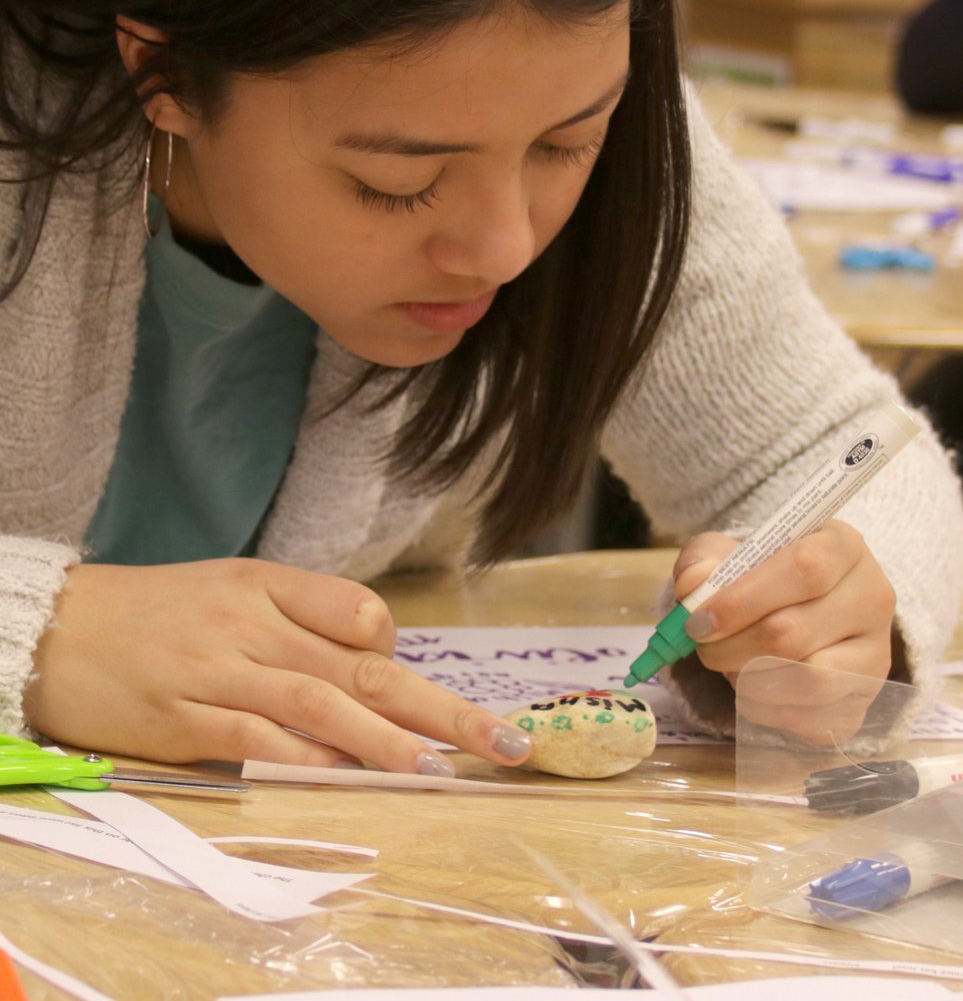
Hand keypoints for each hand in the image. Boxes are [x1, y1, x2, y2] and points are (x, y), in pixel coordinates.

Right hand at [24, 558, 531, 772]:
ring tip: (437, 770)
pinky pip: (259, 742)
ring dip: (383, 741)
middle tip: (505, 741)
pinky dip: (308, 759)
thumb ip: (303, 619)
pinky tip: (348, 776)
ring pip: (319, 703)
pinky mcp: (186, 722)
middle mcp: (255, 623)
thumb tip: (375, 662)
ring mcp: (221, 672)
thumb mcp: (236, 589)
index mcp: (269, 583)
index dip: (393, 647)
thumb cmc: (161, 611)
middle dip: (441, 707)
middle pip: (364, 664)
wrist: (60, 630)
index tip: (402, 677)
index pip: (359, 610)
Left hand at [672, 521, 895, 743]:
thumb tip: (692, 587)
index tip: (699, 619)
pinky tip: (752, 687)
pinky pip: (814, 719)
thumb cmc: (763, 576)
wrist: (798, 610)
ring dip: (750, 680)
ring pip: (809, 681)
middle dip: (733, 646)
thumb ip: (703, 560)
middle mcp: (872, 597)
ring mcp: (875, 652)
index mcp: (844, 546)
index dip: (743, 599)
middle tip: (703, 646)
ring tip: (731, 664)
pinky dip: (768, 710)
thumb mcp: (730, 553)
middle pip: (795, 632)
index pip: (805, 568)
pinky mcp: (866, 700)